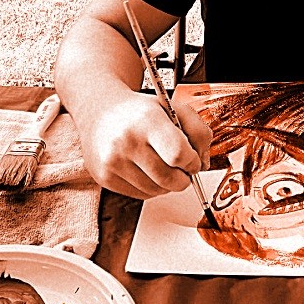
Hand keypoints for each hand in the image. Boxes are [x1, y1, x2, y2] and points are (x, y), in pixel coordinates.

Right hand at [82, 90, 211, 199]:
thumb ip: (198, 131)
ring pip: (157, 190)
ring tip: (163, 164)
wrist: (100, 112)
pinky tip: (147, 169)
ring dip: (168, 183)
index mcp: (147, 120)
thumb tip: (203, 165)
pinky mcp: (106, 177)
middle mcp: (127, 141)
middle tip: (183, 167)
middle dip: (184, 177)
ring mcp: (113, 162)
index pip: (179, 155)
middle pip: (170, 179)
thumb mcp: (174, 108)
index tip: (193, 159)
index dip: (192, 162)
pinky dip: (152, 187)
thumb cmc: (142, 112)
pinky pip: (141, 195)